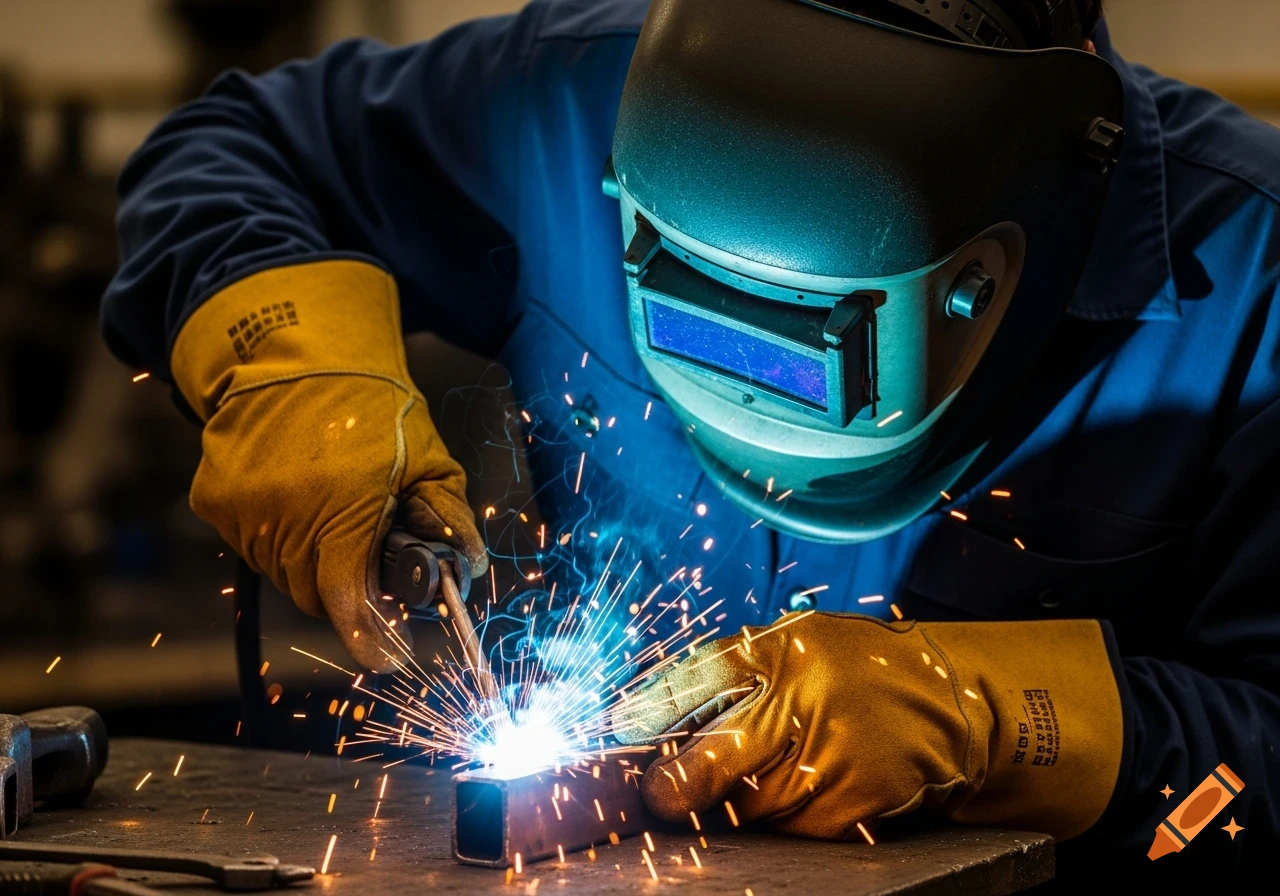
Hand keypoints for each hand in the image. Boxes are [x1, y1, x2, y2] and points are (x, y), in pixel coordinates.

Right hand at [171, 260, 486, 671]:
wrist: (296, 350)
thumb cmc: (371, 403)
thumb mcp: (427, 458)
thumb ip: (448, 518)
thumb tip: (467, 570)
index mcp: (343, 506)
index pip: (348, 601)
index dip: (370, 637)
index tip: (389, 657)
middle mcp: (285, 514)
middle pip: (317, 594)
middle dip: (346, 586)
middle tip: (367, 555)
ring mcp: (243, 510)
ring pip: (283, 573)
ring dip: (312, 560)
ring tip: (333, 509)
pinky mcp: (214, 500)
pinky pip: (252, 545)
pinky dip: (278, 536)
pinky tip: (298, 495)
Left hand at [613, 613, 1122, 840]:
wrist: (947, 702)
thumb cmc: (850, 667)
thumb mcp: (791, 643)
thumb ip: (727, 673)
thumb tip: (639, 716)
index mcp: (780, 648)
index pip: (695, 679)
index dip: (646, 711)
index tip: (616, 734)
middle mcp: (801, 700)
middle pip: (707, 763)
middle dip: (670, 787)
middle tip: (657, 794)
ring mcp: (828, 758)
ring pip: (746, 806)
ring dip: (735, 802)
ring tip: (768, 771)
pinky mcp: (852, 805)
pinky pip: (790, 829)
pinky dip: (784, 819)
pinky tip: (806, 787)